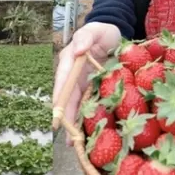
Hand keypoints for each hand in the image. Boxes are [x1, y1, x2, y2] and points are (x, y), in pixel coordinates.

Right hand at [53, 22, 120, 145]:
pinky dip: (91, 120)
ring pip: (78, 107)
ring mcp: (84, 85)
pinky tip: (93, 135)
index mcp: (70, 62)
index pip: (63, 82)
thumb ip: (86, 37)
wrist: (116, 35)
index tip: (58, 115)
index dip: (60, 99)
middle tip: (69, 139)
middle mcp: (74, 77)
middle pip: (68, 100)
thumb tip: (77, 49)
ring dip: (77, 124)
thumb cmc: (103, 32)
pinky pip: (92, 106)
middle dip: (67, 119)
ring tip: (78, 144)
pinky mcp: (96, 91)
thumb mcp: (96, 30)